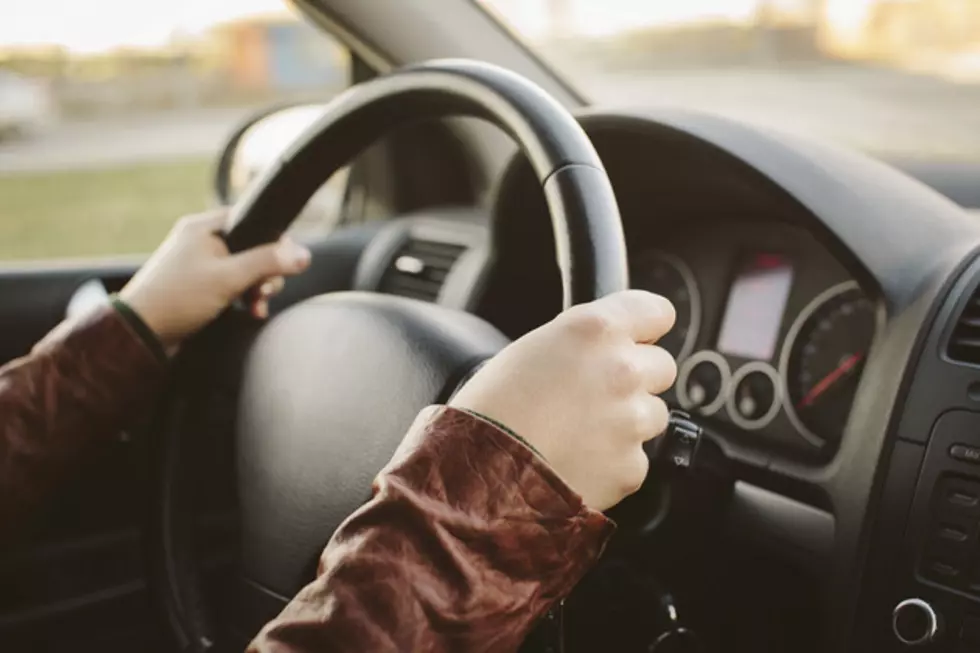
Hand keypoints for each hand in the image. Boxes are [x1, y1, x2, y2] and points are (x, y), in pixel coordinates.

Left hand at [120, 210, 310, 352]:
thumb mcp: (228, 278)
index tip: (283, 262)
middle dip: (267, 272)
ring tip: (256, 306)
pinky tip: (251, 312)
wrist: (140, 333)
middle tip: (263, 291)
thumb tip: (303, 254)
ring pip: (246, 269)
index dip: (273, 241)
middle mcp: (202, 241)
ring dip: (258, 289)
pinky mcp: (201, 286)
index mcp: (204, 227)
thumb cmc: (177, 299)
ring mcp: (201, 265)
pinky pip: (234, 285)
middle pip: (254, 247)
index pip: (253, 220)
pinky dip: (246, 298)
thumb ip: (267, 263)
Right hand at [450, 290, 676, 510]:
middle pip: (661, 366)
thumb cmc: (489, 410)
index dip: (645, 328)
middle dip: (636, 379)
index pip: (657, 311)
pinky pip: (637, 459)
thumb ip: (579, 342)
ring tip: (580, 433)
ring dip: (628, 422)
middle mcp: (622, 369)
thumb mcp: (530, 348)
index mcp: (594, 330)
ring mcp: (632, 420)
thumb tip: (602, 349)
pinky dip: (614, 463)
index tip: (638, 338)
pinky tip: (578, 461)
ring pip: (654, 414)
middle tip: (594, 395)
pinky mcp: (632, 466)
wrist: (478, 476)